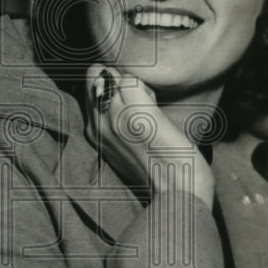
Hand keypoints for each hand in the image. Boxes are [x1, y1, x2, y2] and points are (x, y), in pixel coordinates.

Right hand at [85, 65, 214, 209]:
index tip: (130, 102)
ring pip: (113, 72)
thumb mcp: (126, 147)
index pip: (90, 86)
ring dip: (133, 82)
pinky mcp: (137, 115)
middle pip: (95, 73)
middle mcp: (97, 123)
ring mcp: (114, 118)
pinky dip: (147, 87)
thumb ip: (117, 123)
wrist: (177, 195)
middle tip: (140, 101)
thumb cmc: (160, 172)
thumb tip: (122, 94)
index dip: (111, 85)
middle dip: (117, 78)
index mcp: (93, 131)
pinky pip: (132, 79)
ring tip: (149, 108)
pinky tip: (157, 110)